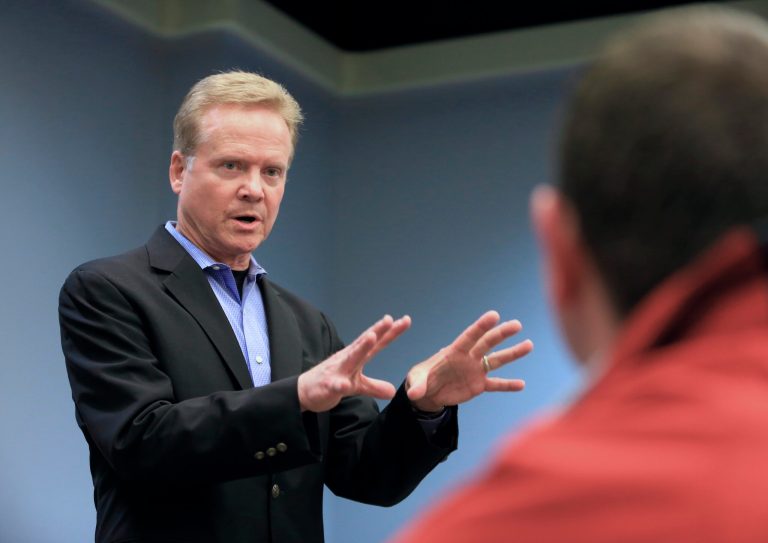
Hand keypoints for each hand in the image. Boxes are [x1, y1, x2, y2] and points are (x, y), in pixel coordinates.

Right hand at [298, 315, 410, 411]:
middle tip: (390, 320)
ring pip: (351, 357)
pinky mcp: (328, 384)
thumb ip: (374, 386)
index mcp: (356, 357)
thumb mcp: (356, 386)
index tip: (406, 320)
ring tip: (372, 337)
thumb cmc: (330, 382)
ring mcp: (337, 370)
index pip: (376, 342)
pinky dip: (339, 384)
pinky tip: (344, 385)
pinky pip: (335, 385)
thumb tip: (392, 391)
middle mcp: (347, 358)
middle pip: (365, 343)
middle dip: (377, 331)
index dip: (391, 332)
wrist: (304, 391)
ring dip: (361, 347)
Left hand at [406, 311, 532, 411]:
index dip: (481, 326)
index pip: (470, 337)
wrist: (428, 393)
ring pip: (497, 360)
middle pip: (487, 343)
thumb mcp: (416, 380)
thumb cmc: (421, 379)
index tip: (494, 315)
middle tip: (516, 324)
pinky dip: (508, 385)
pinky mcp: (478, 385)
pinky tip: (522, 384)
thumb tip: (413, 394)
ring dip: (513, 353)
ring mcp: (475, 370)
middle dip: (501, 334)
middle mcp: (468, 358)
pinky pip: (496, 384)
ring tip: (529, 344)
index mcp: (453, 352)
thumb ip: (417, 385)